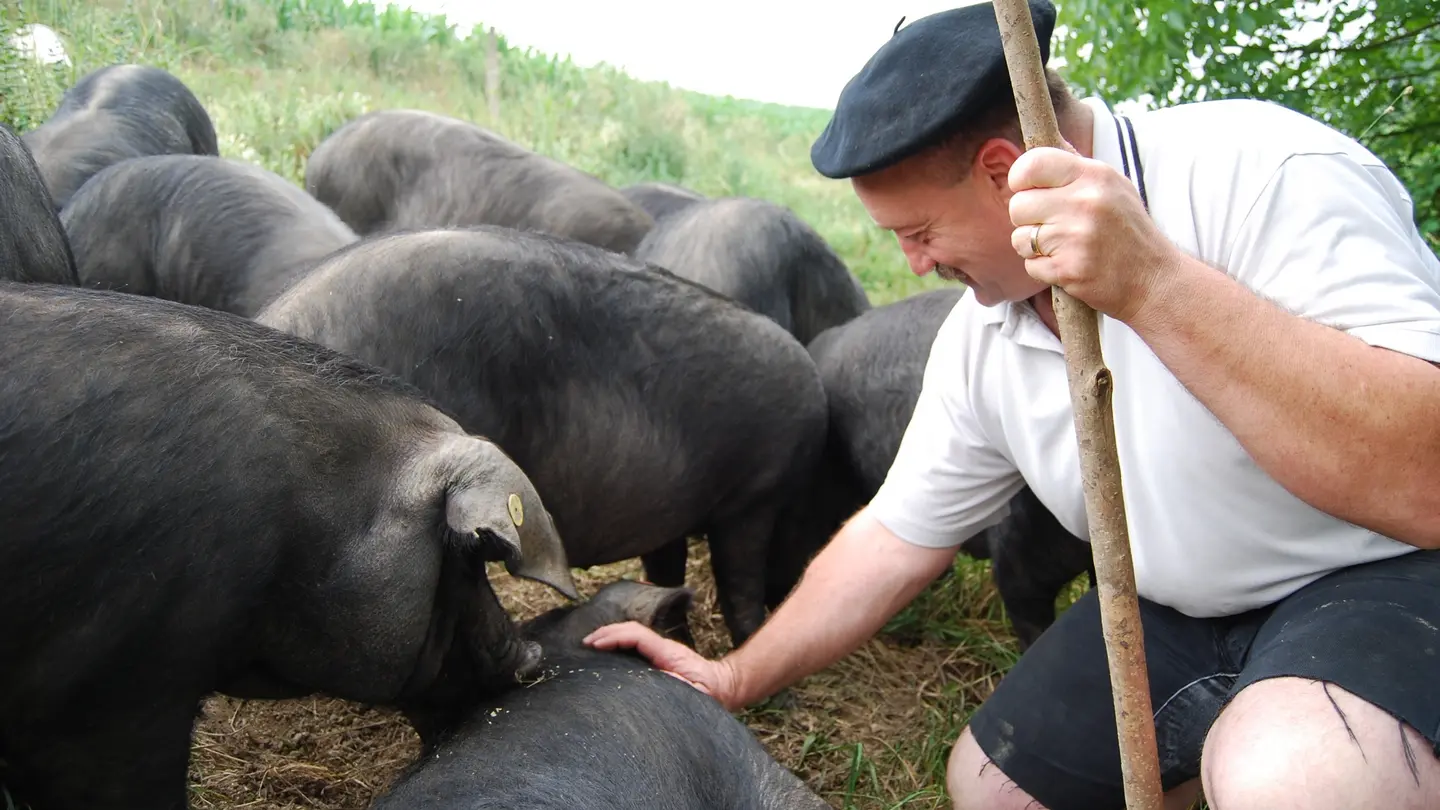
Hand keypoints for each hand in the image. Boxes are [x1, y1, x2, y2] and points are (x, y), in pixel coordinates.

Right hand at [583, 621, 744, 710]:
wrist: (724, 686)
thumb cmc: (710, 693)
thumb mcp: (697, 693)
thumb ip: (679, 687)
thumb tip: (658, 682)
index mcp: (668, 653)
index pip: (636, 636)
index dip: (614, 636)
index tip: (594, 644)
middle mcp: (662, 647)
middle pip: (630, 630)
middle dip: (606, 632)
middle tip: (584, 642)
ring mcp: (660, 650)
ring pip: (631, 634)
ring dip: (610, 635)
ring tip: (590, 644)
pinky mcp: (658, 657)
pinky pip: (634, 644)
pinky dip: (617, 644)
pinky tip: (606, 652)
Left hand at [1007, 146, 1184, 322]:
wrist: (1154, 278)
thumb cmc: (1127, 230)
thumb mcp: (1112, 186)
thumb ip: (1074, 168)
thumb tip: (1037, 147)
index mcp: (1094, 175)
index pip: (1032, 164)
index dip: (1020, 179)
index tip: (1026, 190)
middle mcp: (1084, 202)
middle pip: (1018, 205)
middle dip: (1027, 219)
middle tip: (1051, 226)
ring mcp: (1075, 237)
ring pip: (1019, 238)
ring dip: (1034, 247)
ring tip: (1063, 247)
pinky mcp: (1068, 268)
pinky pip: (1030, 265)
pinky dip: (1044, 269)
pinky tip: (1069, 265)